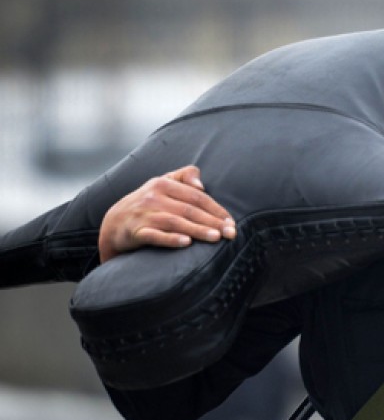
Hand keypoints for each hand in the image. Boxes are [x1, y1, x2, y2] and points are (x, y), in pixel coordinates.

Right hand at [98, 166, 235, 262]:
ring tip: (215, 238)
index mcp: (164, 183)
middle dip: (212, 222)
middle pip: (189, 210)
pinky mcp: (135, 231)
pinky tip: (186, 243)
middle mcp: (153, 197)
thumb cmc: (148, 204)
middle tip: (231, 234)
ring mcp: (143, 214)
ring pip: (175, 222)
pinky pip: (155, 235)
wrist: (114, 223)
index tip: (232, 223)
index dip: (216, 210)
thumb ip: (184, 176)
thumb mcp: (162, 184)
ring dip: (197, 230)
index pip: (197, 197)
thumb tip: (202, 184)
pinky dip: (170, 239)